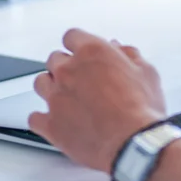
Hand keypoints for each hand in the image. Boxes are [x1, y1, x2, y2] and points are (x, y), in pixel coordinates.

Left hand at [29, 29, 167, 172]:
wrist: (133, 144)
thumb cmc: (141, 110)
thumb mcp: (146, 73)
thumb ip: (129, 55)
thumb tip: (119, 49)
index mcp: (92, 52)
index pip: (72, 36)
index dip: (78, 44)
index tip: (82, 52)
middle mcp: (68, 71)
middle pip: (54, 59)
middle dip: (66, 67)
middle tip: (80, 79)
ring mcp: (56, 98)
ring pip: (40, 83)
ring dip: (51, 87)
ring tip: (66, 98)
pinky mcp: (51, 124)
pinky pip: (34, 118)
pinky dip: (42, 119)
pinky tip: (54, 121)